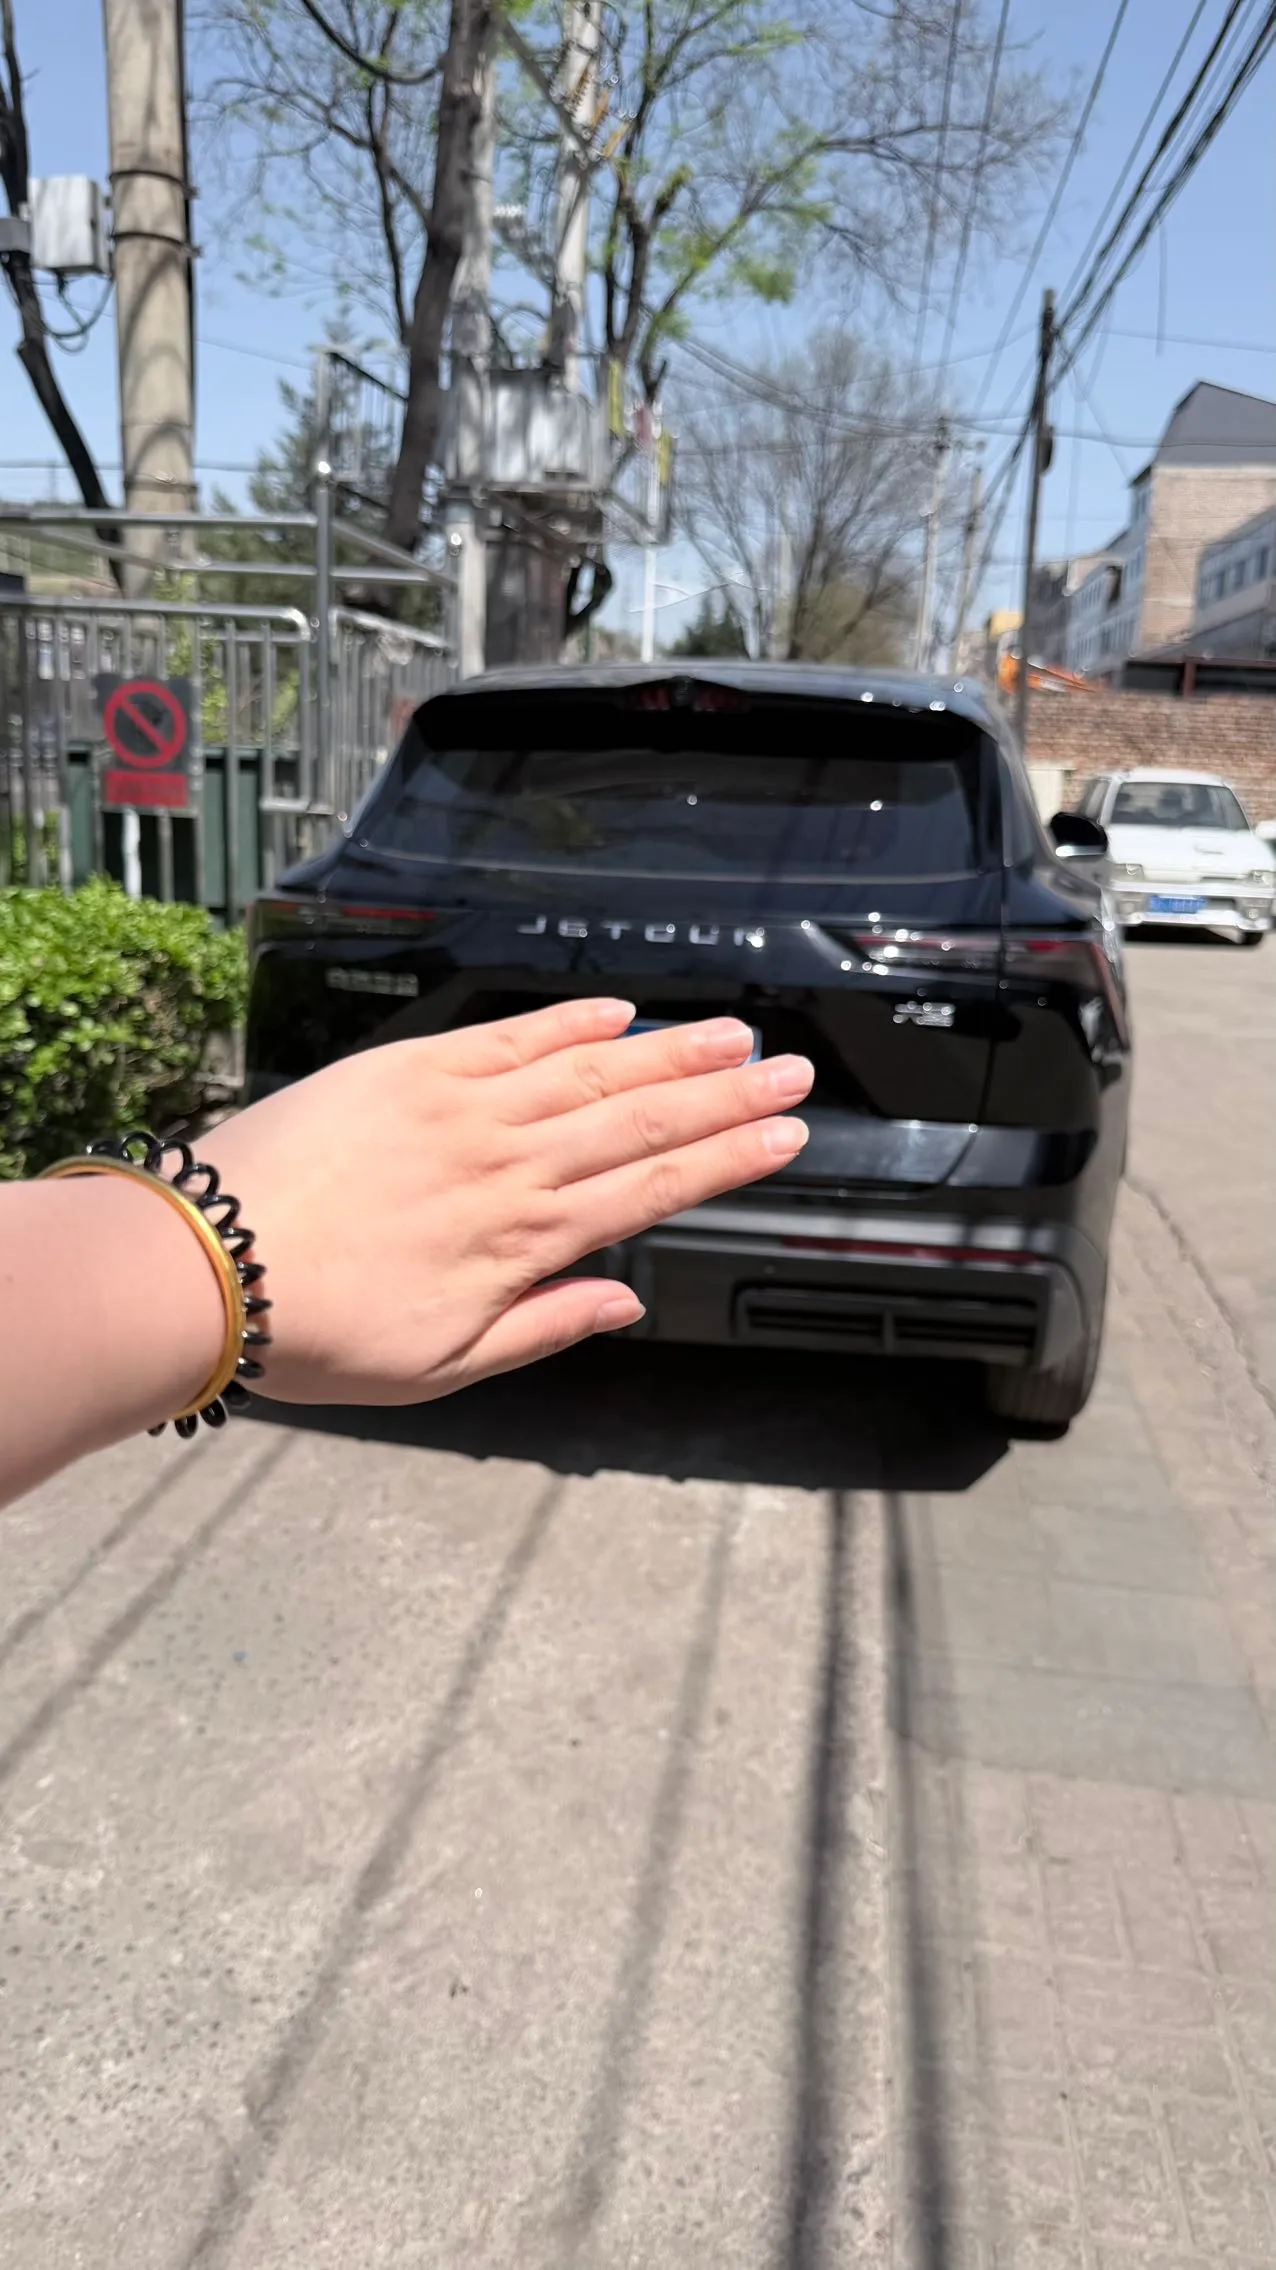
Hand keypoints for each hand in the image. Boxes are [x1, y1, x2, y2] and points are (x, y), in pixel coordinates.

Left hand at [201, 998, 811, 1403]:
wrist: (203, 1265)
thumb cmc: (312, 1330)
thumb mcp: (441, 1368)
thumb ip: (543, 1328)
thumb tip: (622, 1303)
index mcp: (521, 1241)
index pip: (651, 1189)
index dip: (726, 1159)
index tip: (785, 1136)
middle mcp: (507, 1164)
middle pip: (640, 1119)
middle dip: (725, 1093)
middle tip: (790, 1070)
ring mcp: (460, 1108)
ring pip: (589, 1070)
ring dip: (668, 1050)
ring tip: (731, 1034)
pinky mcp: (407, 1069)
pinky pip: (507, 1035)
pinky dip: (567, 1021)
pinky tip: (617, 1012)